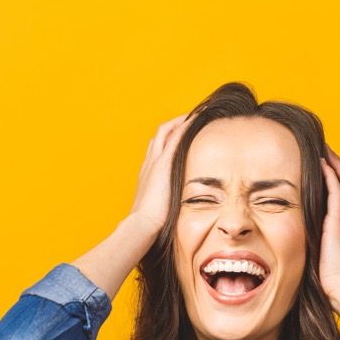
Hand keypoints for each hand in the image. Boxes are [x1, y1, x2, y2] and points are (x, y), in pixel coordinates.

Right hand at [128, 113, 194, 231]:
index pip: (157, 150)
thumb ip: (161, 209)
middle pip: (159, 136)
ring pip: (165, 131)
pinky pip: (176, 136)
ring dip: (180, 122)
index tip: (181, 136)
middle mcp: (149, 164)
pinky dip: (186, 125)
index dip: (168, 141)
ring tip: (196, 116)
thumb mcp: (155, 212)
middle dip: (174, 125)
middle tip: (190, 120)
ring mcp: (155, 161)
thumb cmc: (148, 224)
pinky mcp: (164, 162)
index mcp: (147, 175)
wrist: (142, 224)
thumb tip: (166, 220)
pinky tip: (198, 119)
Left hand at [318, 146, 339, 303]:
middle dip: (339, 167)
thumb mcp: (314, 258)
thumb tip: (286, 246)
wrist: (339, 290)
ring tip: (325, 150)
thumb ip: (308, 246)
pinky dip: (331, 177)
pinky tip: (322, 164)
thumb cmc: (325, 281)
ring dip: (336, 166)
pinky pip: (337, 193)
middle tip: (326, 151)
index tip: (322, 167)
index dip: (335, 181)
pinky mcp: (337, 223)